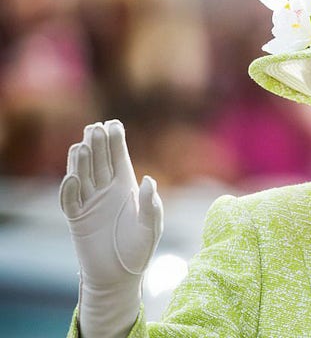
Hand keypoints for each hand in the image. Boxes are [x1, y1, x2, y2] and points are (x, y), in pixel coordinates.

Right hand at [60, 120, 162, 336]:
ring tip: (83, 145)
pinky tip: (72, 177)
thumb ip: (151, 204)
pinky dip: (69, 190)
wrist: (120, 276)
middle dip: (98, 145)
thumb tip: (149, 179)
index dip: (116, 142)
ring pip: (83, 176)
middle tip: (96, 127)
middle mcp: (107, 192)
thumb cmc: (140, 249)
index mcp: (126, 189)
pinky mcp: (77, 219)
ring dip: (82, 161)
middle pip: (100, 163)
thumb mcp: (151, 227)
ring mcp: (90, 204)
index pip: (119, 160)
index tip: (114, 124)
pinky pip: (70, 202)